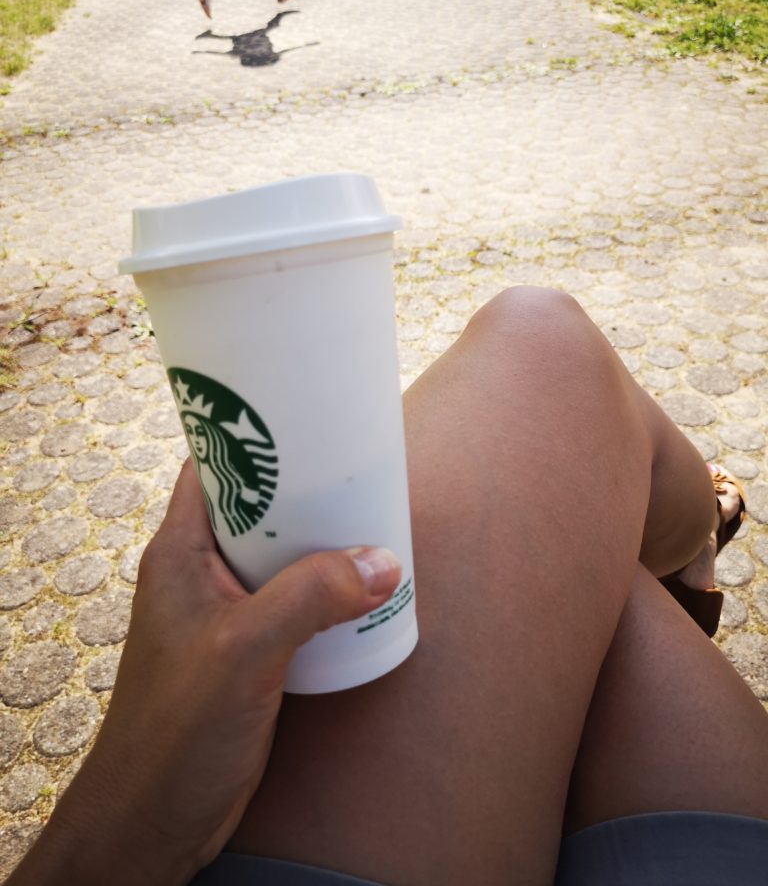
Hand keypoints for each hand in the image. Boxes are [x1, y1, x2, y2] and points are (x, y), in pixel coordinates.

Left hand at [8, 461, 400, 885]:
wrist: (154, 818)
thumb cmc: (176, 728)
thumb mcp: (243, 649)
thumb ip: (310, 598)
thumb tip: (383, 561)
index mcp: (180, 553)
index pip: (209, 470)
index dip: (251, 440)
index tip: (308, 423)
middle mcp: (200, 575)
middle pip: (256, 511)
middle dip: (306, 495)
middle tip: (360, 476)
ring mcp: (224, 615)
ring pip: (279, 559)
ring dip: (321, 546)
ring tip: (374, 527)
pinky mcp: (247, 652)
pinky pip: (292, 603)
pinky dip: (325, 592)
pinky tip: (363, 594)